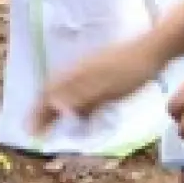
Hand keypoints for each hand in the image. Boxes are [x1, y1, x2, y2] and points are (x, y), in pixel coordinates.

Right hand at [32, 38, 169, 134]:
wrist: (153, 50)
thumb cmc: (130, 72)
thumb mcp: (107, 89)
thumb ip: (81, 99)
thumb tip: (56, 109)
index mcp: (75, 74)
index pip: (48, 95)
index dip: (38, 113)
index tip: (31, 132)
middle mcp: (76, 70)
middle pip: (52, 90)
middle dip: (42, 110)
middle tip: (36, 129)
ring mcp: (88, 68)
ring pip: (63, 88)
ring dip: (54, 105)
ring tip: (51, 120)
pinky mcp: (99, 69)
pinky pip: (76, 86)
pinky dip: (70, 100)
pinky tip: (80, 109)